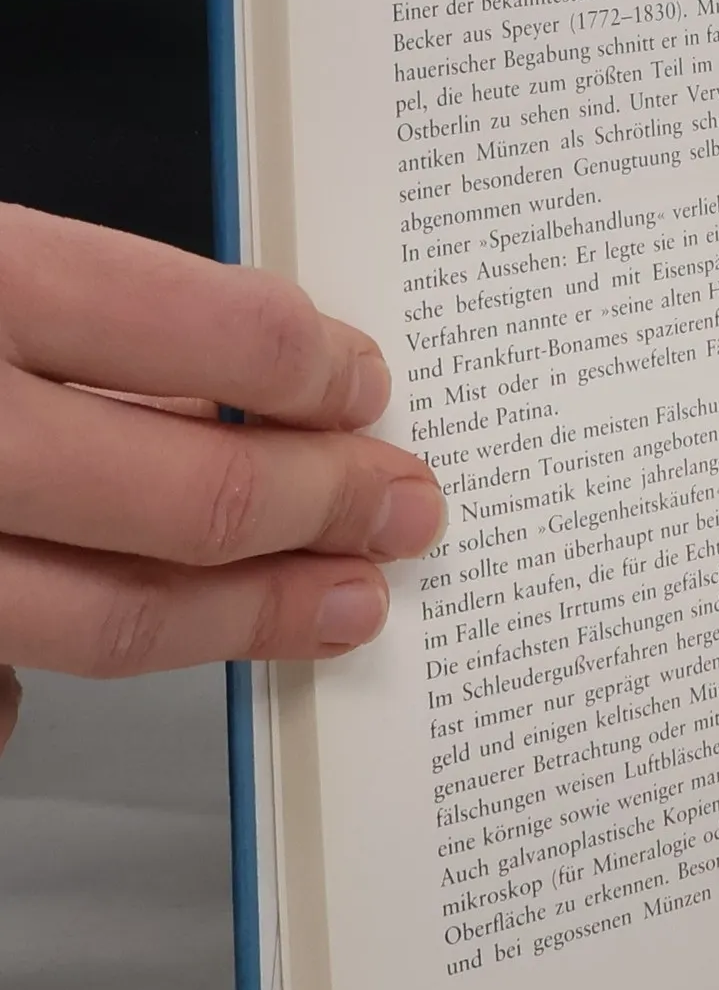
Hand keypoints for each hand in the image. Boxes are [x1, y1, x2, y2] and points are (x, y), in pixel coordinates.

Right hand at [0, 208, 444, 754]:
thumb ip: (91, 313)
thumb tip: (251, 380)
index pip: (209, 330)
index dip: (317, 368)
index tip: (368, 385)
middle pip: (194, 495)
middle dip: (333, 507)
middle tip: (407, 509)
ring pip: (114, 618)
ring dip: (258, 618)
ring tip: (346, 605)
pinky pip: (9, 676)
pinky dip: (92, 657)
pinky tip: (164, 632)